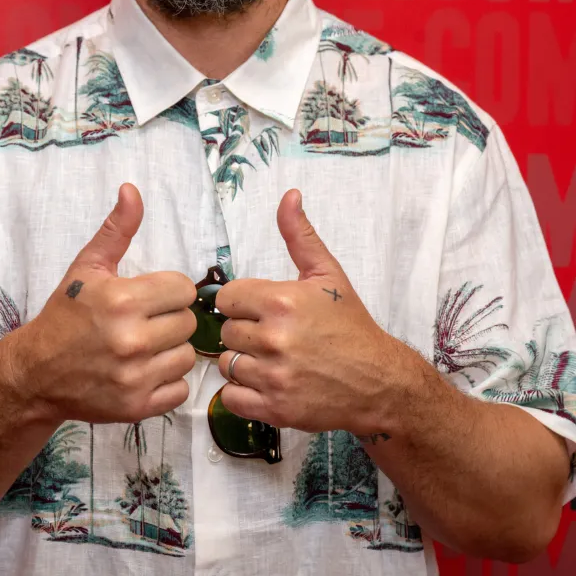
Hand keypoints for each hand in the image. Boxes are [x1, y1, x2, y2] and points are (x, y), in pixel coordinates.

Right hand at [5, 183, 197, 425]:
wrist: (36, 373)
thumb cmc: (66, 314)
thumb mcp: (88, 266)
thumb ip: (117, 229)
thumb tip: (132, 190)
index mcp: (123, 300)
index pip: (183, 289)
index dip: (169, 290)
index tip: (150, 296)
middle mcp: (131, 340)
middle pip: (188, 322)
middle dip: (170, 319)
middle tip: (145, 322)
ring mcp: (135, 377)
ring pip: (187, 356)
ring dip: (171, 351)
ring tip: (145, 347)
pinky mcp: (137, 407)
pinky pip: (180, 390)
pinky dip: (167, 382)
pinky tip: (145, 371)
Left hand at [216, 190, 410, 434]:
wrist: (378, 380)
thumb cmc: (349, 324)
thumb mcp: (327, 273)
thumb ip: (300, 234)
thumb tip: (288, 195)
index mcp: (281, 301)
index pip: (228, 298)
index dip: (243, 302)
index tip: (262, 309)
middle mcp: (274, 338)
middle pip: (226, 331)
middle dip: (245, 331)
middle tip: (272, 335)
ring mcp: (273, 376)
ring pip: (226, 364)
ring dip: (243, 362)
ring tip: (271, 359)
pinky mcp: (275, 409)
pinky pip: (230, 398)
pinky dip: (242, 393)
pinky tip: (266, 382)